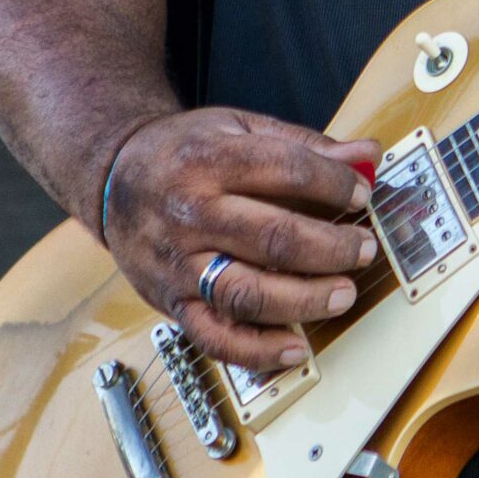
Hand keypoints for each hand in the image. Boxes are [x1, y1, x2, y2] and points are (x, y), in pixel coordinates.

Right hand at [101, 106, 380, 371]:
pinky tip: (296, 347)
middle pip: (273, 238)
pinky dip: (257, 351)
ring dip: (305, 299)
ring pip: (247, 293)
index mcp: (209, 160)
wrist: (112, 177)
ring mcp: (178, 264)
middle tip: (364, 249)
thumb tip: (367, 154)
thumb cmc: (184, 152)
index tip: (362, 193)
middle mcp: (190, 214)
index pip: (286, 171)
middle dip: (331, 247)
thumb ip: (304, 144)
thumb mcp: (238, 126)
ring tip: (344, 293)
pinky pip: (214, 337)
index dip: (335, 185)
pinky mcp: (171, 303)